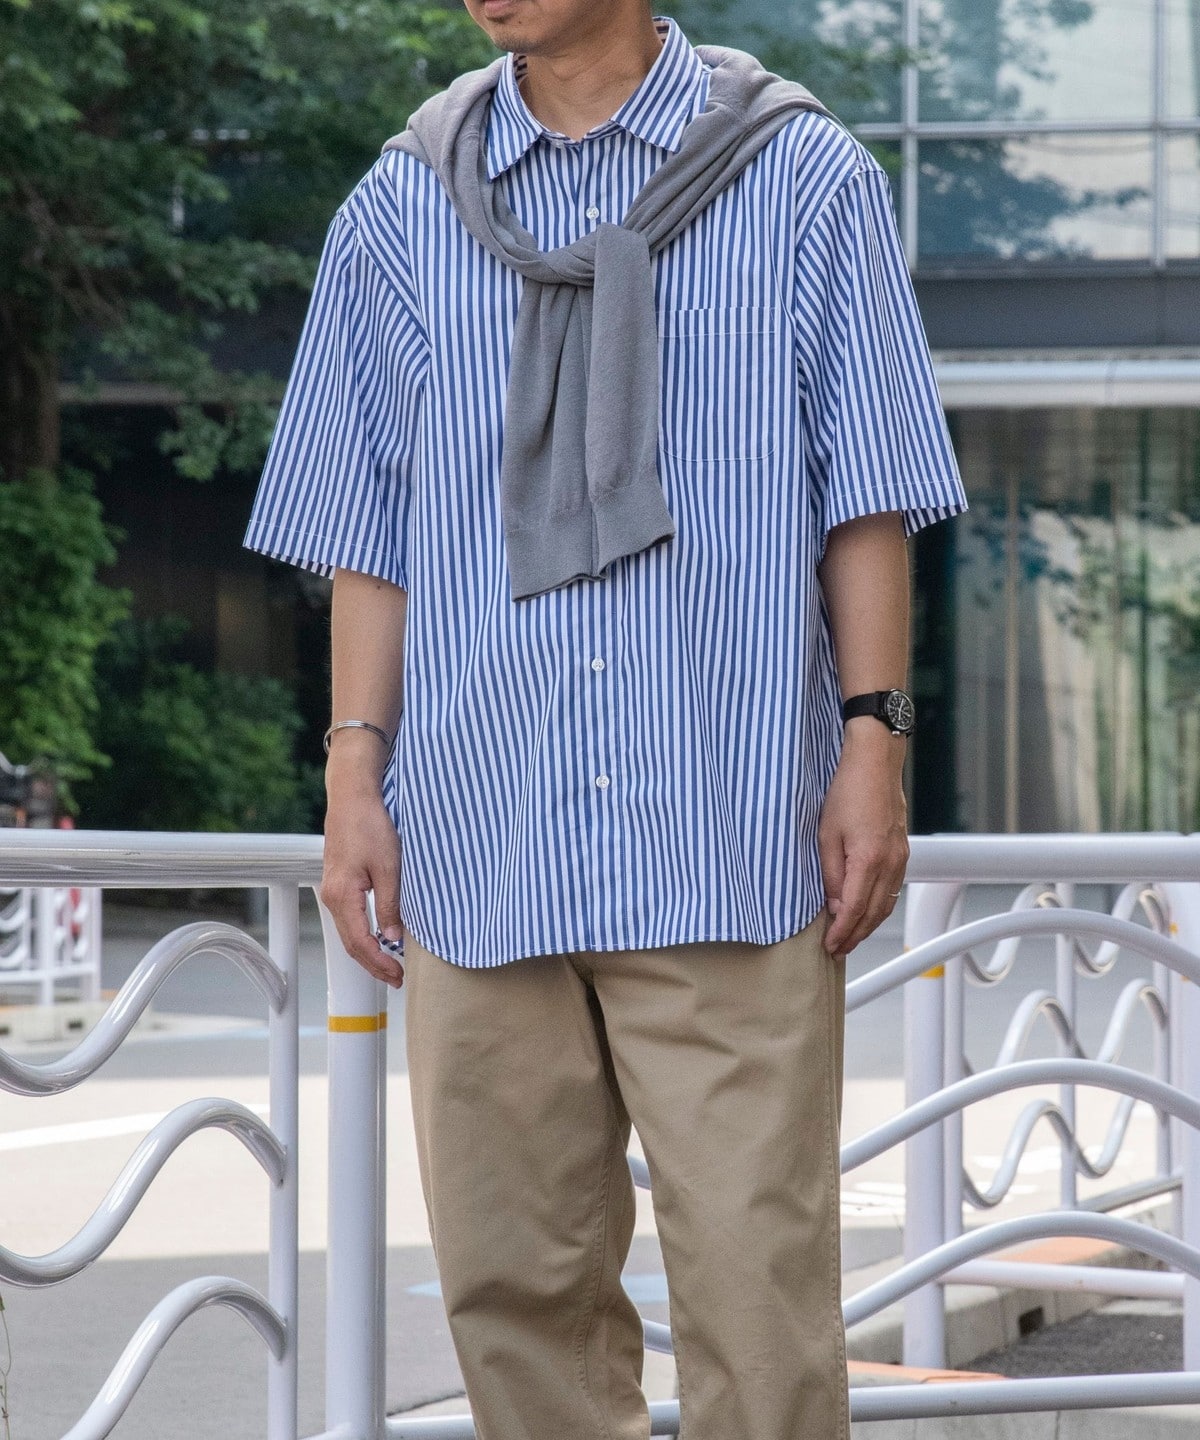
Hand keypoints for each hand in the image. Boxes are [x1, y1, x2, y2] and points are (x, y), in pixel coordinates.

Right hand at [319, 752, 404, 987]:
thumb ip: (390, 906)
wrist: (352, 797)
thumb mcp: (389, 867)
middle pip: (351, 943)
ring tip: (390, 964)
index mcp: (342, 896)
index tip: (399, 975)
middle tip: (397, 979)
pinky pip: (349, 918)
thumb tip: (393, 938)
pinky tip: (380, 936)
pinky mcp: (339, 882)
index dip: (379, 964)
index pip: (360, 943)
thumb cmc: (370, 826)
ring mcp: (333, 890)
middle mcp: (332, 897)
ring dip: (369, 951)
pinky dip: (364, 933)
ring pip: (349, 932)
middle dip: (374, 964)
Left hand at [818, 724, 908, 955]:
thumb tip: (833, 904)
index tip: (829, 945)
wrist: (875, 764)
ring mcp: (899, 859)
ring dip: (868, 925)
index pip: (854, 910)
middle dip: (855, 936)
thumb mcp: (826, 834)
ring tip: (850, 937)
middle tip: (837, 950)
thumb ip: (830, 874)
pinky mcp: (901, 852)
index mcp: (868, 860)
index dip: (841, 933)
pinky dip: (879, 908)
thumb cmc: (848, 791)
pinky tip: (867, 911)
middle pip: (873, 915)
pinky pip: (892, 890)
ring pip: (886, 906)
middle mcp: (889, 864)